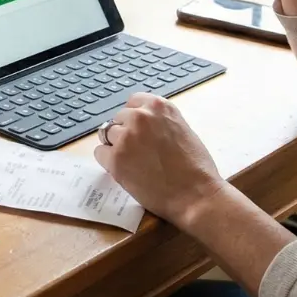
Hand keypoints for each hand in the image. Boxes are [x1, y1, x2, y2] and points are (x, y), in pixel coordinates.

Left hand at [94, 93, 226, 227]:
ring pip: (107, 135)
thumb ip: (160, 122)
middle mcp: (140, 116)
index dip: (134, 118)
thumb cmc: (195, 167)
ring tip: (134, 163)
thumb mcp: (182, 130)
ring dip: (116, 147)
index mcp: (159, 106)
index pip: (133, 102)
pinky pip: (100, 153)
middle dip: (125, 133)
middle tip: (139, 152)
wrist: (196, 195)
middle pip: (118, 119)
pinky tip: (125, 171)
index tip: (138, 130)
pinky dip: (109, 162)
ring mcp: (126, 137)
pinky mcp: (115, 158)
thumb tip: (142, 125)